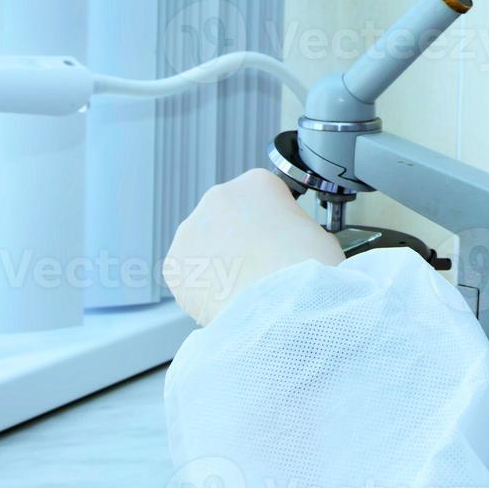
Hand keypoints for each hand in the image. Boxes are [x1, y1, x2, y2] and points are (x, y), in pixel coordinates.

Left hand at [163, 168, 344, 325]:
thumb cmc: (304, 271)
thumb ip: (290, 227)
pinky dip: (202, 288)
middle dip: (240, 242)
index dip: (273, 226)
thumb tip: (283, 243)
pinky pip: (188, 274)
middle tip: (260, 270)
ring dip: (219, 263)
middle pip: (228, 218)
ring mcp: (192, 228)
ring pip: (204, 245)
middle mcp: (219, 197)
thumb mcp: (315, 234)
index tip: (277, 244)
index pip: (262, 198)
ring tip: (243, 290)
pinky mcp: (173, 262)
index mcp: (257, 183)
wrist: (280, 305)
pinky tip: (225, 299)